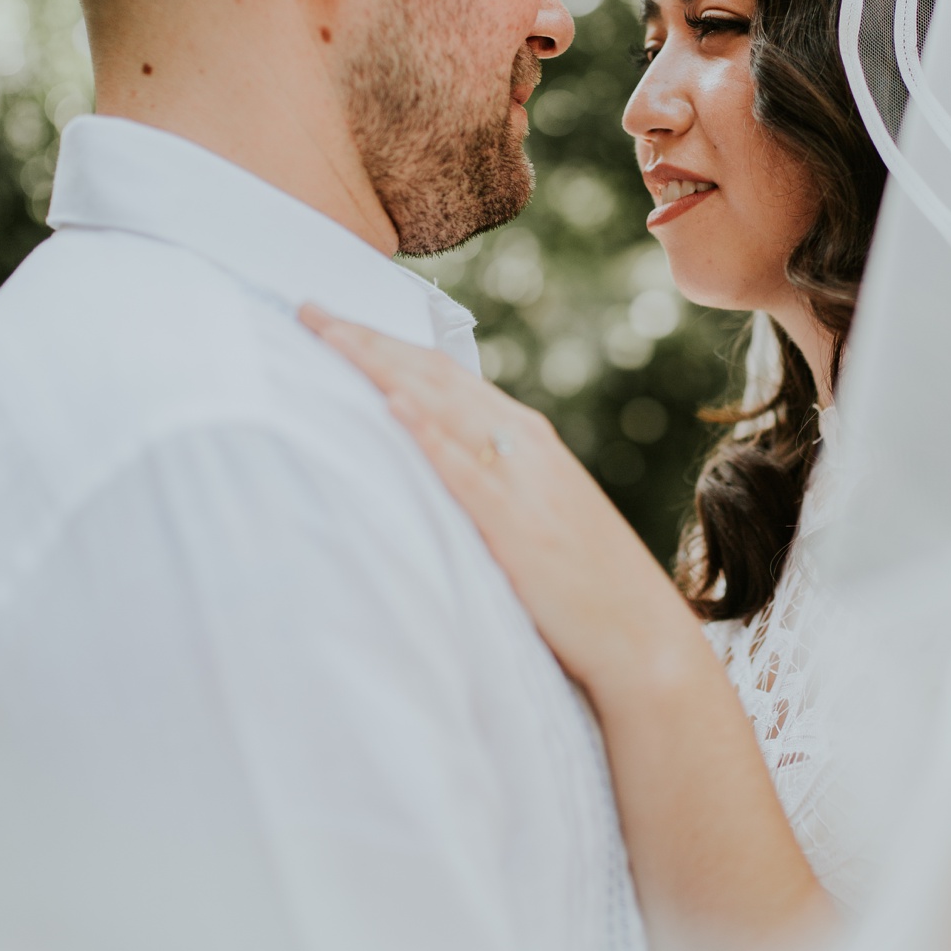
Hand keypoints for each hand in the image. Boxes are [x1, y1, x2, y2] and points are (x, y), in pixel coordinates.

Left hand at [299, 307, 697, 702]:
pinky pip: (463, 470)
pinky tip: (392, 406)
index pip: (443, 373)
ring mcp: (522, 479)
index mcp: (526, 436)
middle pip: (432, 374)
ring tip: (329, 335)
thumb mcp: (535, 514)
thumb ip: (488, 481)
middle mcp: (523, 443)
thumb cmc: (584, 585)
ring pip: (441, 404)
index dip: (385, 343)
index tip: (332, 322)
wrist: (643, 639)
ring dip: (381, 366)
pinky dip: (427, 433)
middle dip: (367, 339)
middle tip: (307, 310)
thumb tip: (430, 467)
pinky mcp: (518, 524)